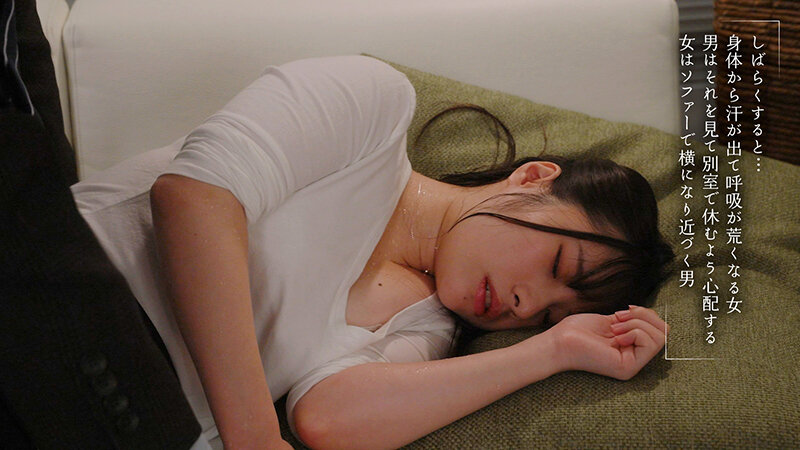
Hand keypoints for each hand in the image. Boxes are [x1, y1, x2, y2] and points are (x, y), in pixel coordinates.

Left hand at [547, 305, 667, 379]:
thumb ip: (632, 321)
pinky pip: (651, 343)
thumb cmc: (577, 331)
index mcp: (631, 348)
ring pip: (660, 336)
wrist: (558, 342)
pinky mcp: (629, 368)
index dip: (646, 314)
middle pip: (664, 332)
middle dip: (644, 317)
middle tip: (618, 318)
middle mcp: (634, 359)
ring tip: (614, 328)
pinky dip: (635, 331)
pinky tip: (615, 335)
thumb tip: (653, 315)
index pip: (658, 329)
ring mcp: (633, 365)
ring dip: (637, 323)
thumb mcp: (612, 320)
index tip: (623, 311)